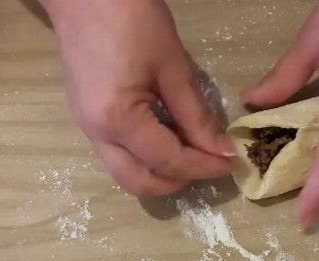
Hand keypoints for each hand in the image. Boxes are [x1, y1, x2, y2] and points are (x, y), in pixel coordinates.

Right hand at [42, 0, 233, 196]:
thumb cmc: (132, 20)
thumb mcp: (173, 67)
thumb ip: (196, 115)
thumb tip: (221, 149)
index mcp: (117, 120)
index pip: (168, 162)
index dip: (204, 166)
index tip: (232, 163)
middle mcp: (96, 134)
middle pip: (139, 183)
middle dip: (178, 181)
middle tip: (210, 163)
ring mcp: (87, 128)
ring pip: (125, 173)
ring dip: (160, 172)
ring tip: (192, 151)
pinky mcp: (86, 118)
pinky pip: (118, 153)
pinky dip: (146, 156)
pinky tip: (170, 136)